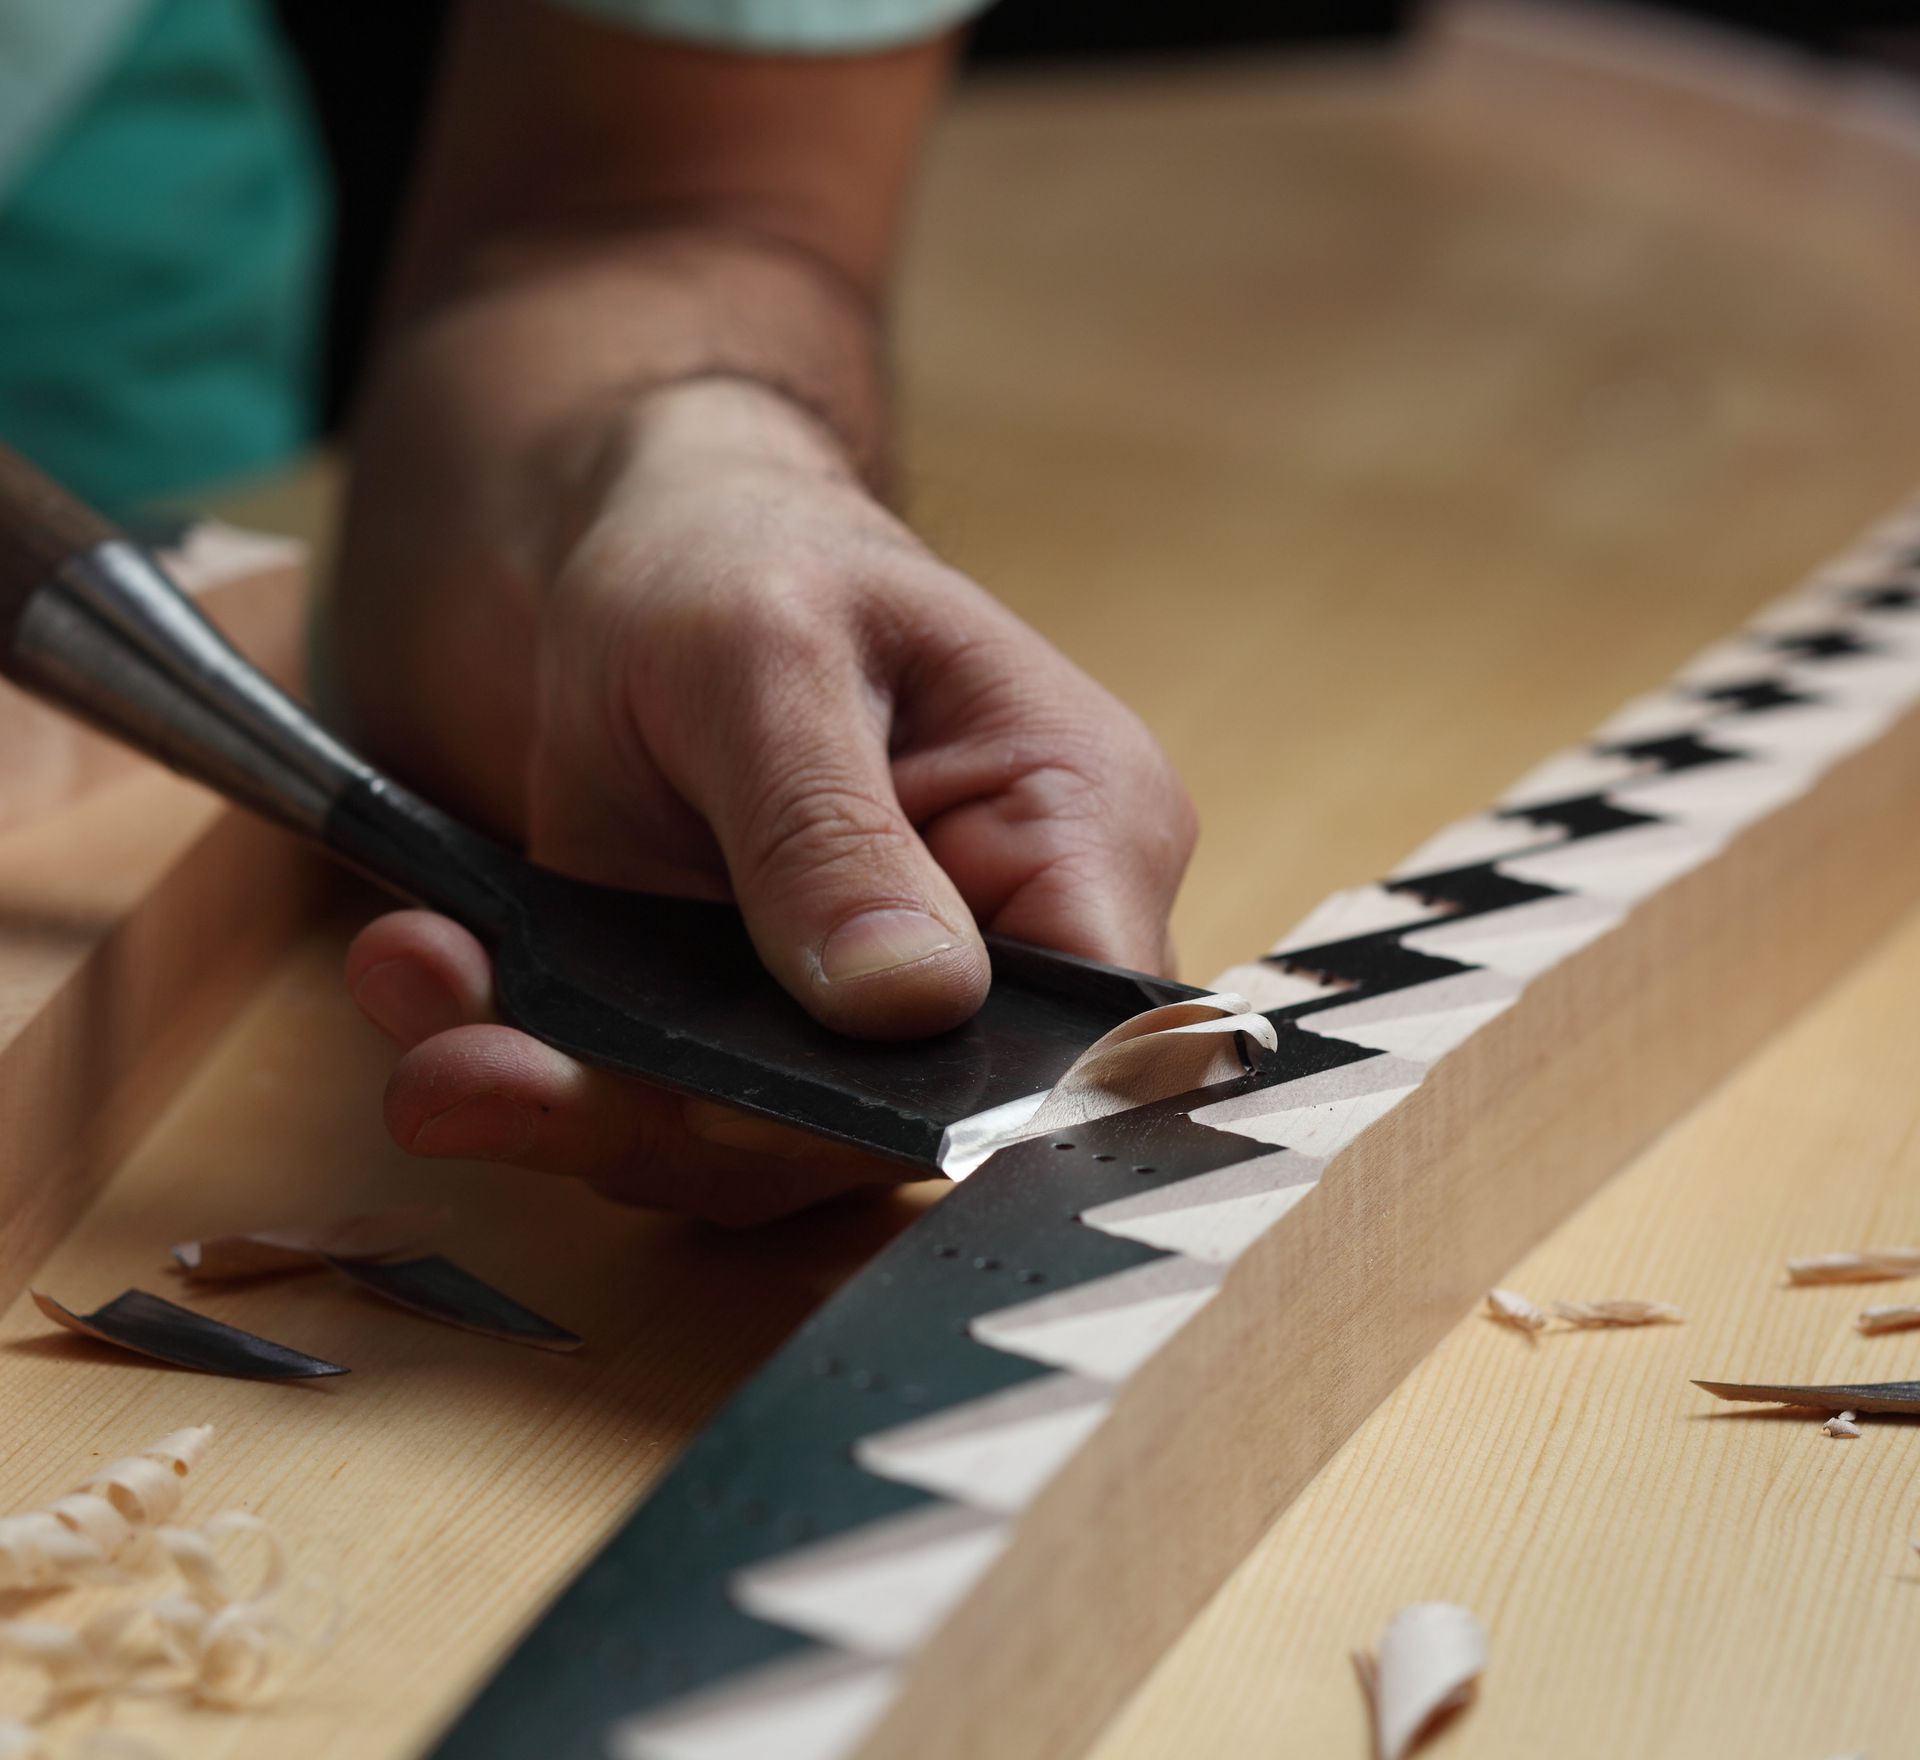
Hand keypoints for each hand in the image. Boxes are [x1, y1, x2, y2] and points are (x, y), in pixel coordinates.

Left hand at [334, 379, 1195, 1220]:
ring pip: (769, 1149)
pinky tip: (425, 985)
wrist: (641, 559)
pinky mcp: (766, 1038)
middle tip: (479, 1079)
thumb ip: (832, 830)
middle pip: (908, 1123)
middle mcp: (1002, 950)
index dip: (964, 1107)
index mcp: (1077, 826)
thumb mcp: (767, 658)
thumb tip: (910, 1001)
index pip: (1092, 1029)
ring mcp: (877, 1014)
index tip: (752, 1102)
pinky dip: (541, 1073)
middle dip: (692, 1118)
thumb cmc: (740, 557)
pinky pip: (676, 1116)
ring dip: (579, 1105)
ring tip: (421, 1023)